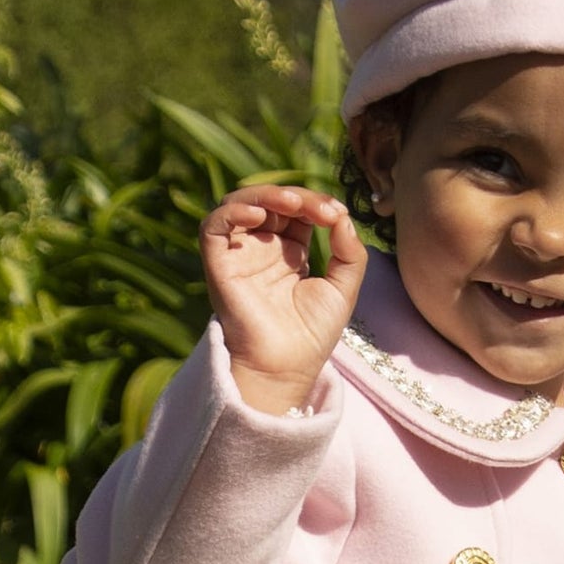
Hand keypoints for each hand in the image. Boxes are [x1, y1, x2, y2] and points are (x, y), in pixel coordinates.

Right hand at [199, 184, 366, 413]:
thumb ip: (349, 251)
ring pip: (240, 204)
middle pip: (271, 201)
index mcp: (290, 252)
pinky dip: (232, 211)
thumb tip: (343, 216)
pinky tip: (259, 214)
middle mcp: (262, 249)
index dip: (316, 203)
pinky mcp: (219, 265)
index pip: (297, 210)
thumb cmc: (313, 335)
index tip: (336, 213)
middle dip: (297, 196)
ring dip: (266, 195)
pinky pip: (213, 226)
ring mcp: (239, 255)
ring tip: (292, 203)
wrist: (287, 368)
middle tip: (321, 209)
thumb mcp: (344, 288)